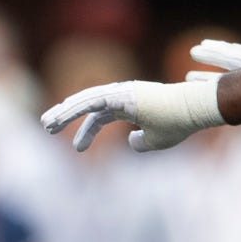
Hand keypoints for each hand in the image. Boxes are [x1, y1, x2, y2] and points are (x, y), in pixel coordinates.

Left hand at [39, 79, 222, 152]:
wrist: (193, 111)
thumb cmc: (178, 123)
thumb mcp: (156, 141)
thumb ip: (142, 143)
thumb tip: (131, 143)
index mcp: (127, 105)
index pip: (100, 116)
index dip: (87, 131)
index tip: (77, 149)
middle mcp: (121, 96)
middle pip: (86, 104)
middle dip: (65, 115)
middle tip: (47, 127)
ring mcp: (120, 92)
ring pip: (85, 100)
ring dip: (64, 111)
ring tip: (47, 124)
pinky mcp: (120, 93)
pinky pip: (92, 100)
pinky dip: (76, 107)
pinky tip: (61, 115)